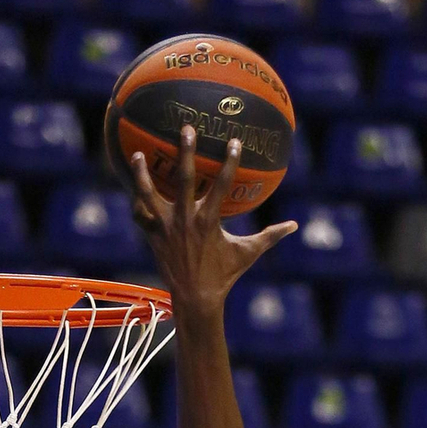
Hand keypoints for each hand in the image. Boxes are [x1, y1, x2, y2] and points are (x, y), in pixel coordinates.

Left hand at [129, 125, 295, 321]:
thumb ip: (270, 236)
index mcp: (209, 220)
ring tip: (138, 154)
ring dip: (143, 173)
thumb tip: (294, 226)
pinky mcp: (152, 236)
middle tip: (186, 128)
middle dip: (186, 151)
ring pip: (150, 193)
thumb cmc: (224, 275)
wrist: (196, 299)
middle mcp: (186, 219)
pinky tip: (133, 188)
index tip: (234, 140)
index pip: (222, 184)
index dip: (229, 162)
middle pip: (185, 178)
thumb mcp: (248, 254)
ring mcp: (166, 227)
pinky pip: (139, 215)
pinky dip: (135, 203)